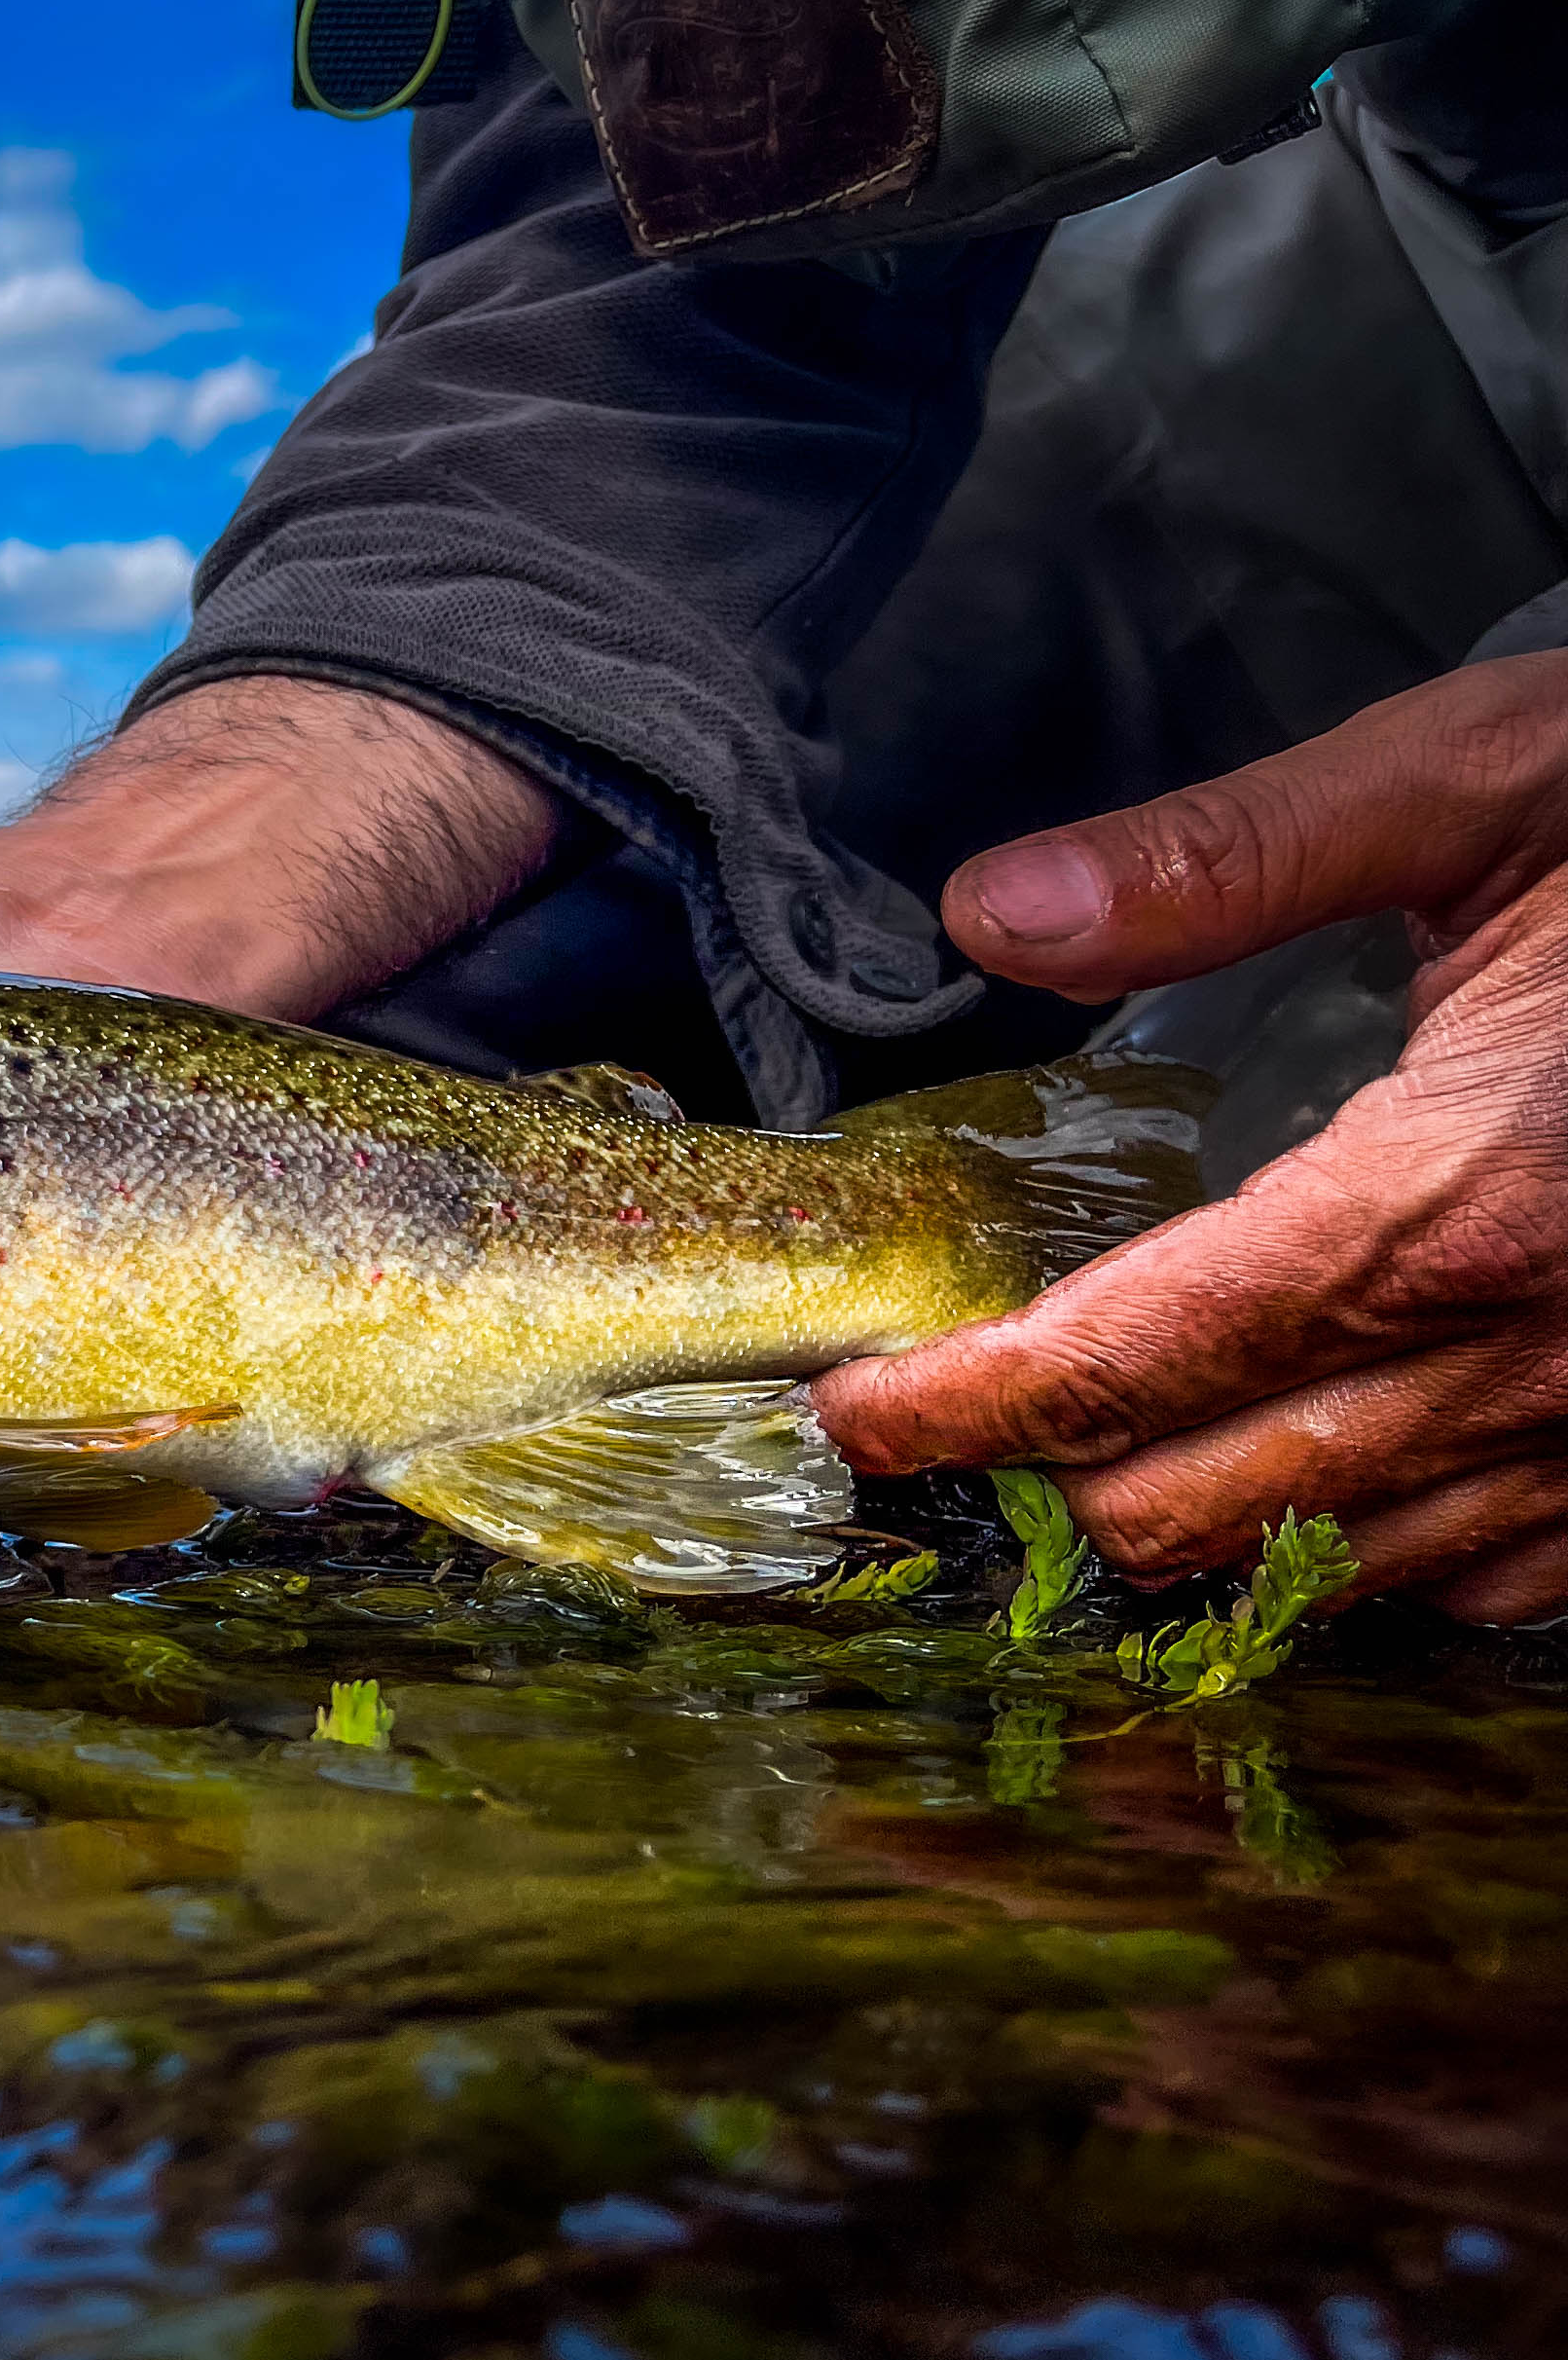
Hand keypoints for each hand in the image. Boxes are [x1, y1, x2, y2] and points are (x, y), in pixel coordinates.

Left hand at [813, 653, 1567, 1622]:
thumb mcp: (1478, 783)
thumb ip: (1226, 858)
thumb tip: (998, 912)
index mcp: (1456, 1199)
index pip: (1135, 1362)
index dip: (967, 1405)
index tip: (859, 1410)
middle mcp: (1536, 1354)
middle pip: (1206, 1500)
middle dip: (1045, 1475)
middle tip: (946, 1417)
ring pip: (1335, 1564)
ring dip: (1185, 1522)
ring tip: (1072, 1451)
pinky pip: (1488, 1577)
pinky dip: (1359, 1547)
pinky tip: (1293, 1466)